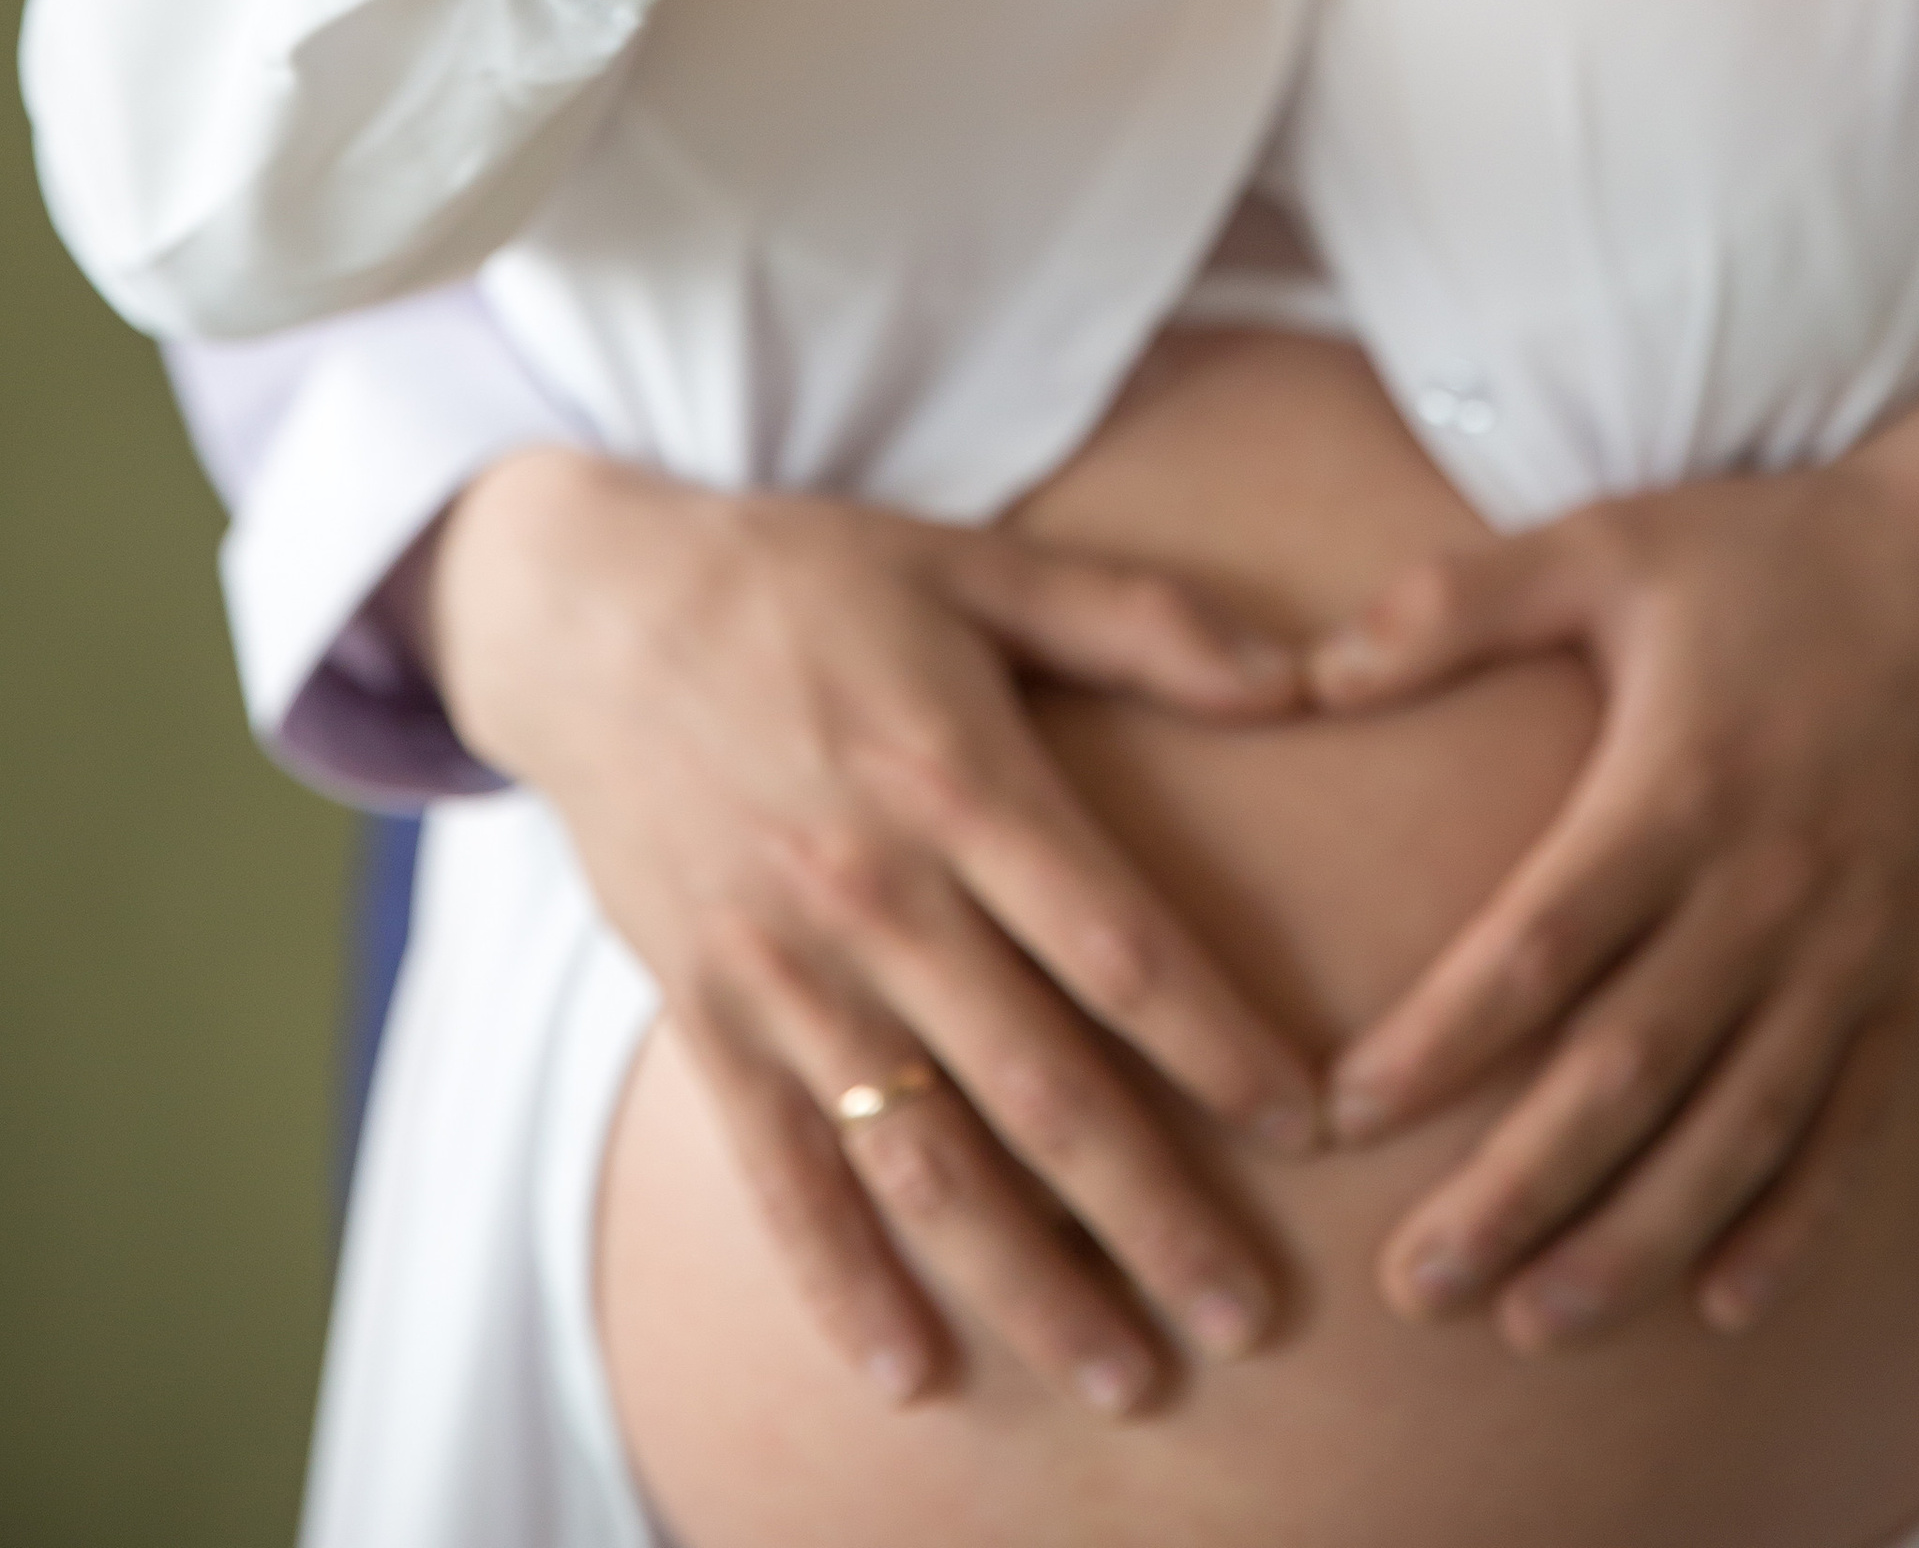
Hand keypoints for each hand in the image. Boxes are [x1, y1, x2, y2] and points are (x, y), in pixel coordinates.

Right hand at [421, 453, 1318, 1410]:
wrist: (591, 609)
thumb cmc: (810, 578)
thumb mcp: (978, 563)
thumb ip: (1140, 620)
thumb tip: (1303, 670)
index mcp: (959, 777)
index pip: (1114, 943)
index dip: (1217, 1041)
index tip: (1309, 1128)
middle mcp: (876, 890)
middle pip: (1037, 1081)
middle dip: (1152, 1210)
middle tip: (1251, 1315)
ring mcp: (782, 965)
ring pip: (919, 1153)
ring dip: (1024, 1278)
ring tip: (1123, 1374)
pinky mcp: (702, 1012)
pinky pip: (775, 1170)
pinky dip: (838, 1279)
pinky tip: (910, 1373)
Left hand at [1309, 371, 1918, 1349]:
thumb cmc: (1774, 549)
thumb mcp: (1609, 540)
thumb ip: (1456, 603)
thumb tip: (1307, 672)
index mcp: (1678, 785)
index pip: (1544, 943)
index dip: (1445, 1037)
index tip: (1345, 1110)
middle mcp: (1767, 886)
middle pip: (1630, 1070)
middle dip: (1519, 1189)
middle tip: (1418, 1284)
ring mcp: (1850, 943)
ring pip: (1739, 1127)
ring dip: (1641, 1236)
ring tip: (1538, 1321)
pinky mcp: (1913, 971)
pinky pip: (1856, 1124)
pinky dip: (1797, 1222)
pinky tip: (1727, 1301)